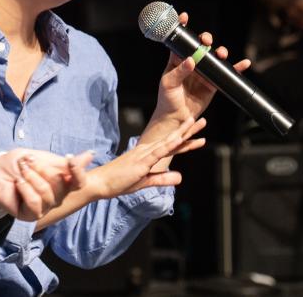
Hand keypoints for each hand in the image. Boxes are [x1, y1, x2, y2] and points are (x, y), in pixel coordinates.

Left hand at [0, 149, 92, 220]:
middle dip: (43, 169)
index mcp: (62, 182)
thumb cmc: (20, 163)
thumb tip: (91, 155)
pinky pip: (34, 204)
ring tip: (21, 170)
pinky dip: (25, 189)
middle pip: (61, 186)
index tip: (70, 158)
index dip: (77, 172)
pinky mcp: (30, 214)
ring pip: (48, 195)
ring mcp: (44, 207)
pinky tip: (18, 183)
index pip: (79, 181)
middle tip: (28, 161)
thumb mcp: (43, 158)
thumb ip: (64, 162)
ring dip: (32, 178)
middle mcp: (56, 197)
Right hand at [87, 117, 205, 198]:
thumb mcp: (145, 182)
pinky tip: (179, 139)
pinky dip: (169, 145)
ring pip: (168, 142)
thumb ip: (162, 178)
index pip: (170, 145)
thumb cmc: (118, 182)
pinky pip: (158, 153)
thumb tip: (180, 177)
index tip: (198, 134)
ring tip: (195, 122)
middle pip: (172, 139)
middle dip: (187, 130)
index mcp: (147, 154)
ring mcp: (144, 155)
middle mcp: (146, 151)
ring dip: (182, 132)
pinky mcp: (140, 163)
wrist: (99, 183)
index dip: (185, 140)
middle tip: (202, 120)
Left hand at [147, 12, 251, 131]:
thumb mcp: (169, 84)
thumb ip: (180, 72)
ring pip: (214, 58)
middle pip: (200, 46)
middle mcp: (190, 64)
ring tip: (221, 54)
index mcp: (176, 61)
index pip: (180, 42)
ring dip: (220, 52)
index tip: (185, 17)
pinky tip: (243, 64)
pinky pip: (225, 74)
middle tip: (207, 41)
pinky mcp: (212, 83)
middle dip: (206, 39)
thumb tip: (191, 60)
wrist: (177, 118)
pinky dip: (235, 68)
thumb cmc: (167, 100)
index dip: (182, 28)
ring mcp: (203, 73)